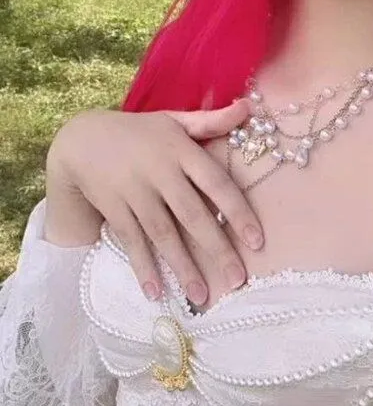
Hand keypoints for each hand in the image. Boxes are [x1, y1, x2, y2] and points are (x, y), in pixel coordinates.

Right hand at [46, 101, 263, 308]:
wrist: (82, 139)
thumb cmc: (139, 132)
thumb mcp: (173, 120)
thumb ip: (211, 121)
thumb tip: (248, 108)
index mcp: (181, 150)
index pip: (217, 183)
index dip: (238, 212)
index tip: (257, 242)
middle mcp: (160, 172)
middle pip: (193, 215)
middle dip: (217, 249)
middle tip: (237, 280)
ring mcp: (135, 192)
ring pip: (163, 234)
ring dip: (183, 266)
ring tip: (201, 297)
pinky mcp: (114, 208)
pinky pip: (132, 241)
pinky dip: (143, 267)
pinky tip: (156, 292)